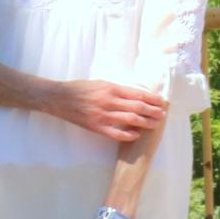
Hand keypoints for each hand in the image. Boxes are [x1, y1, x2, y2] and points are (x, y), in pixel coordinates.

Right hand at [53, 79, 168, 142]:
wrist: (58, 98)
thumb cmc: (79, 88)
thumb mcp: (100, 83)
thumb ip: (117, 89)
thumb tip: (136, 96)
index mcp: (110, 88)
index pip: (137, 94)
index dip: (152, 99)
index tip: (161, 102)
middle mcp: (108, 101)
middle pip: (138, 108)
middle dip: (153, 111)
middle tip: (162, 114)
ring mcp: (102, 115)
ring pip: (131, 120)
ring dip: (146, 123)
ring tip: (154, 124)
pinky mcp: (96, 127)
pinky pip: (116, 134)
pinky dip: (128, 135)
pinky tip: (136, 134)